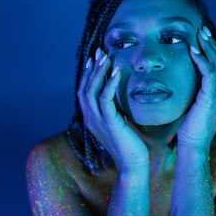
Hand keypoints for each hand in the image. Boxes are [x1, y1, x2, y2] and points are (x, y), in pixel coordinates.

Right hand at [77, 48, 148, 170]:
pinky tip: (116, 73)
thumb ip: (112, 110)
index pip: (84, 92)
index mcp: (91, 118)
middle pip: (84, 88)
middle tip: (99, 52)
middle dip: (91, 68)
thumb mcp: (117, 122)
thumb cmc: (128, 143)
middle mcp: (91, 118)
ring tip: (106, 58)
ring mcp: (98, 121)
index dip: (88, 74)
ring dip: (98, 72)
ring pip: (91, 91)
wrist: (132, 162)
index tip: (95, 59)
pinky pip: (105, 99)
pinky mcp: (110, 123)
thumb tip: (115, 95)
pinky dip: (109, 84)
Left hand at [177, 27, 215, 149]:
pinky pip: (208, 72)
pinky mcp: (210, 97)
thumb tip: (195, 76)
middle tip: (205, 29)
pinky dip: (201, 59)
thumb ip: (204, 89)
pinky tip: (193, 50)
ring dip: (209, 47)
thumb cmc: (194, 125)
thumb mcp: (202, 104)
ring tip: (199, 34)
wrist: (194, 143)